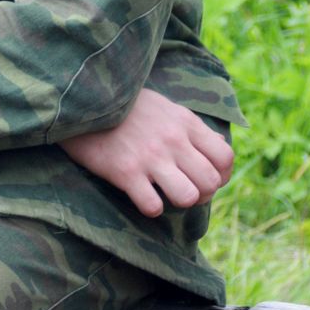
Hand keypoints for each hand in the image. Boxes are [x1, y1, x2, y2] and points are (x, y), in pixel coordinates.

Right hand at [60, 87, 233, 217]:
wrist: (84, 101)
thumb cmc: (126, 106)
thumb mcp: (166, 107)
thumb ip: (192, 127)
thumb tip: (220, 146)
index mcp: (185, 122)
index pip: (225, 157)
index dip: (222, 175)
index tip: (205, 178)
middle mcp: (173, 140)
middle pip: (211, 182)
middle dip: (202, 193)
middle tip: (184, 189)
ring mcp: (150, 157)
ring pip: (188, 197)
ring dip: (179, 201)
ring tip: (165, 194)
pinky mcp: (126, 172)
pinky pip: (153, 206)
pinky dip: (150, 207)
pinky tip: (142, 195)